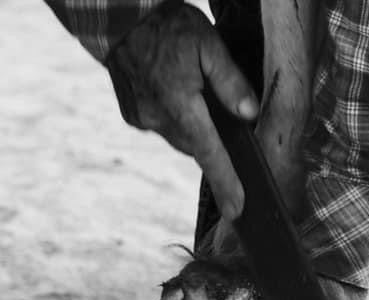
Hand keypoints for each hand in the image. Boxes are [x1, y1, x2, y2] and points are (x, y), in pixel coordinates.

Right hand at [106, 1, 257, 219]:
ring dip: (190, 124)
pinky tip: (170, 89)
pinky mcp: (132, 116)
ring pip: (179, 137)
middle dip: (210, 136)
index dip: (227, 183)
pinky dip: (172, 116)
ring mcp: (142, 120)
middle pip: (197, 145)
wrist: (118, 15)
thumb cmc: (167, 25)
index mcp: (181, 105)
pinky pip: (161, 126)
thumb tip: (250, 116)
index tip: (237, 210)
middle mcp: (159, 120)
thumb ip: (231, 82)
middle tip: (213, 106)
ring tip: (188, 89)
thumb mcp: (209, 43)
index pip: (211, 154)